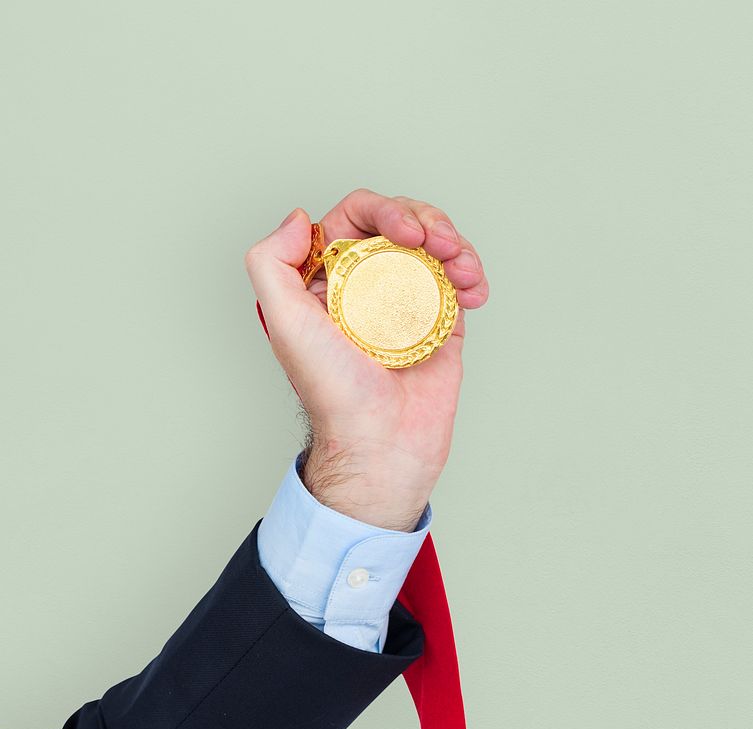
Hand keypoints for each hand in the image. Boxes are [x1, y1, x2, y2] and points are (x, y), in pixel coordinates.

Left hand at [244, 188, 488, 530]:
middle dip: (428, 221)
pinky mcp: (439, 326)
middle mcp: (366, 288)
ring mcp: (406, 305)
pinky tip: (475, 289)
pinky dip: (473, 275)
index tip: (405, 235)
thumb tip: (300, 219)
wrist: (381, 446)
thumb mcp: (284, 324)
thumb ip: (271, 263)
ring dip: (456, 244)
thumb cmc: (333, 394)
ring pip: (435, 248)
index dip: (384, 211)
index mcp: (328, 280)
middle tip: (440, 244)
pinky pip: (459, 285)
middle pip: (402, 224)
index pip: (356, 219)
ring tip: (464, 268)